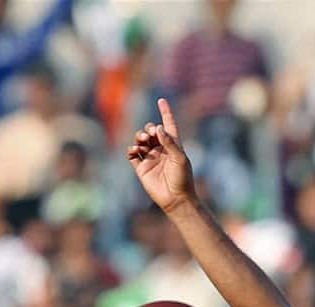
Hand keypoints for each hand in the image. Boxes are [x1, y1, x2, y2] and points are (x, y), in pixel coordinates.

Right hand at [127, 97, 196, 213]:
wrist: (176, 199)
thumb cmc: (182, 179)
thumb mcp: (180, 158)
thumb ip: (169, 142)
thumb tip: (157, 128)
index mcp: (173, 145)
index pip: (168, 125)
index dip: (165, 112)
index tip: (161, 100)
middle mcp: (161, 150)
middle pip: (151, 131)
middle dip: (149, 128)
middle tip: (151, 134)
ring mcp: (150, 158)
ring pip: (140, 140)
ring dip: (139, 137)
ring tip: (143, 142)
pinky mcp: (142, 168)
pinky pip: (132, 154)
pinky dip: (132, 149)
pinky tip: (135, 150)